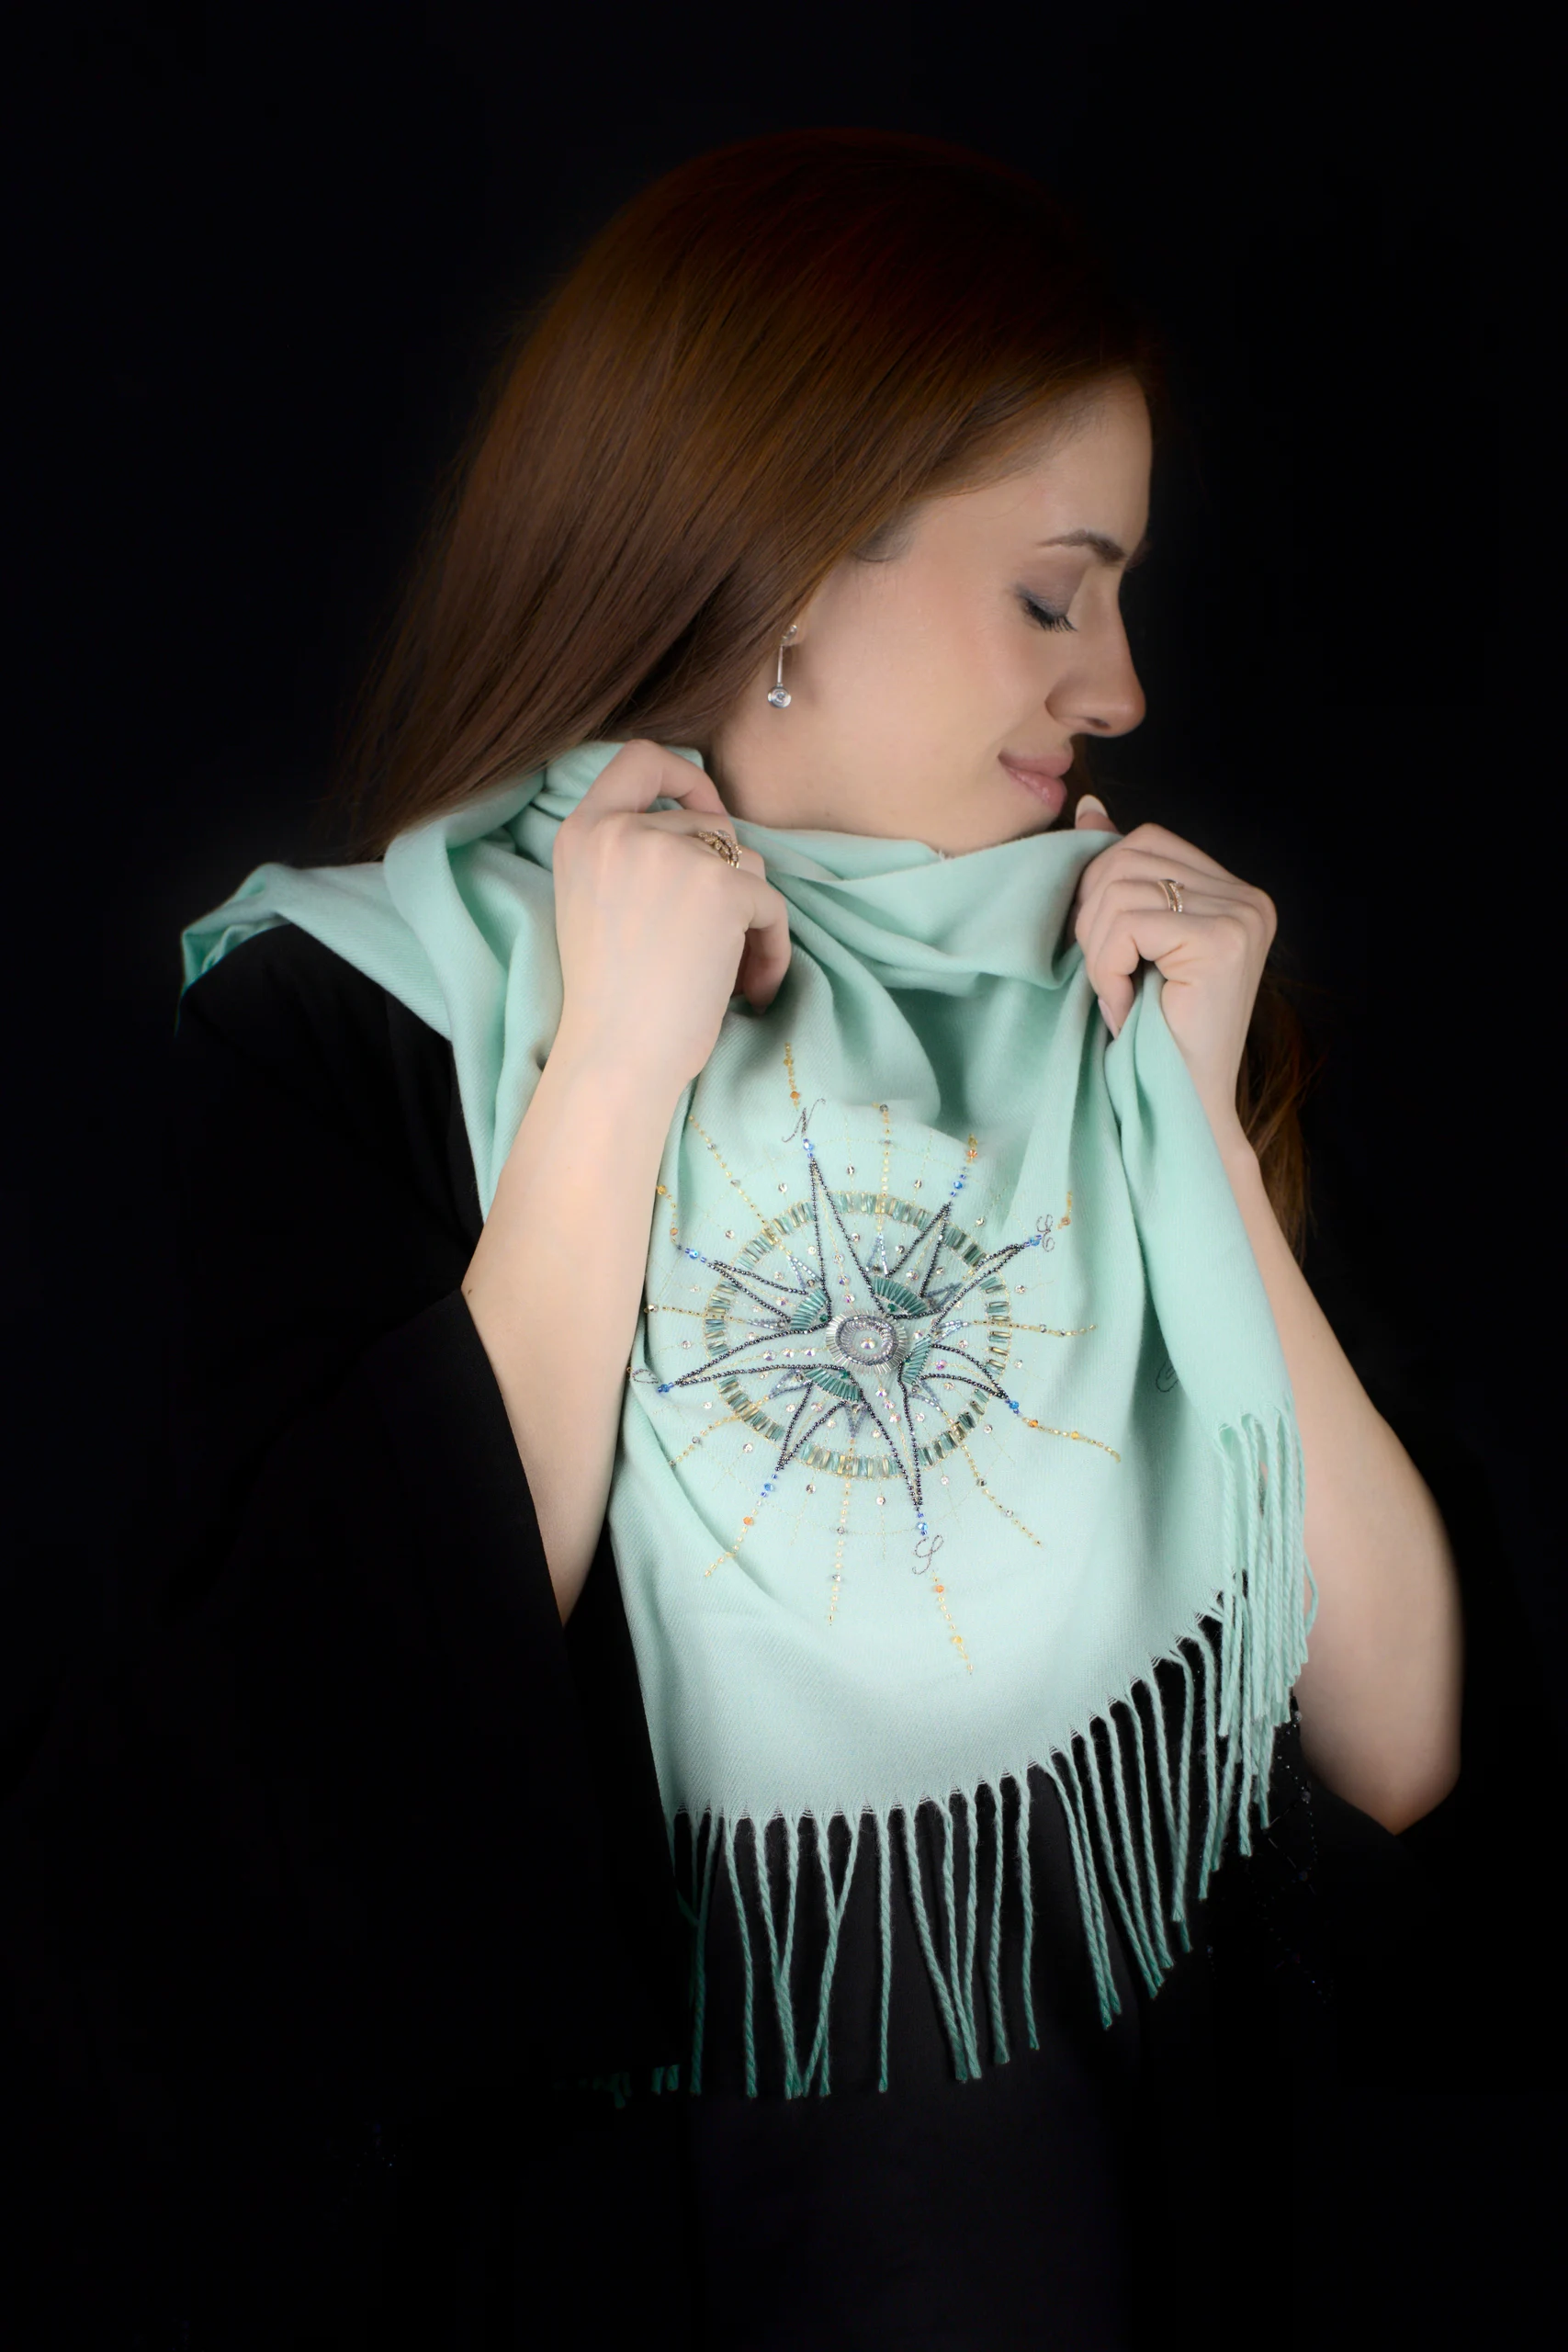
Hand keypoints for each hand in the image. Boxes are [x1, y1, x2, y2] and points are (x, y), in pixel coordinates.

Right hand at [550, 739, 792, 1102]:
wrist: (616, 1057)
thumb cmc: (611, 1001)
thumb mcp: (596, 902)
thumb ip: (633, 856)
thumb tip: (716, 830)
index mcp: (582, 831)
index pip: (639, 759)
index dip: (685, 777)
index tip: (708, 810)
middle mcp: (623, 830)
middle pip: (711, 826)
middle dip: (728, 882)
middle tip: (720, 946)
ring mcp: (673, 853)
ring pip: (747, 865)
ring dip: (752, 919)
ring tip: (734, 975)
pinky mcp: (721, 887)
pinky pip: (771, 906)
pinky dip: (772, 949)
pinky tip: (752, 990)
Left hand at [1068, 793, 1275, 1156]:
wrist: (1181, 1106)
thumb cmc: (1151, 1033)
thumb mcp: (1129, 944)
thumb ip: (1118, 874)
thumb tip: (1088, 807)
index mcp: (1231, 891)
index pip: (1143, 841)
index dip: (1101, 888)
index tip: (1104, 949)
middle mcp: (1247, 897)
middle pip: (1127, 857)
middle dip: (1093, 918)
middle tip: (1104, 977)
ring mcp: (1241, 916)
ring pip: (1120, 889)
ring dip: (1098, 951)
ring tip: (1117, 995)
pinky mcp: (1222, 940)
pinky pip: (1128, 925)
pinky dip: (1107, 968)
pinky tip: (1124, 1006)